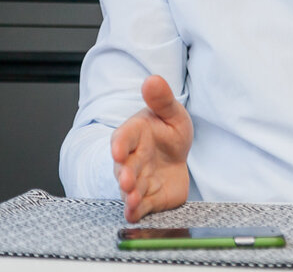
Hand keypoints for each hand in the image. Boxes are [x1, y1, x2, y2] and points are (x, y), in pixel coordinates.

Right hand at [111, 75, 193, 221]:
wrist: (175, 156)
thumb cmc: (168, 132)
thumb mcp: (172, 113)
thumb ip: (162, 99)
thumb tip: (153, 79)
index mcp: (135, 135)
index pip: (123, 138)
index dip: (119, 144)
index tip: (117, 150)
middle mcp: (131, 159)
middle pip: (124, 168)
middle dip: (124, 175)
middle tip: (126, 180)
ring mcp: (138, 180)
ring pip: (129, 189)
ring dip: (129, 195)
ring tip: (132, 198)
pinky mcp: (148, 198)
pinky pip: (139, 207)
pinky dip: (135, 211)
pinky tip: (134, 214)